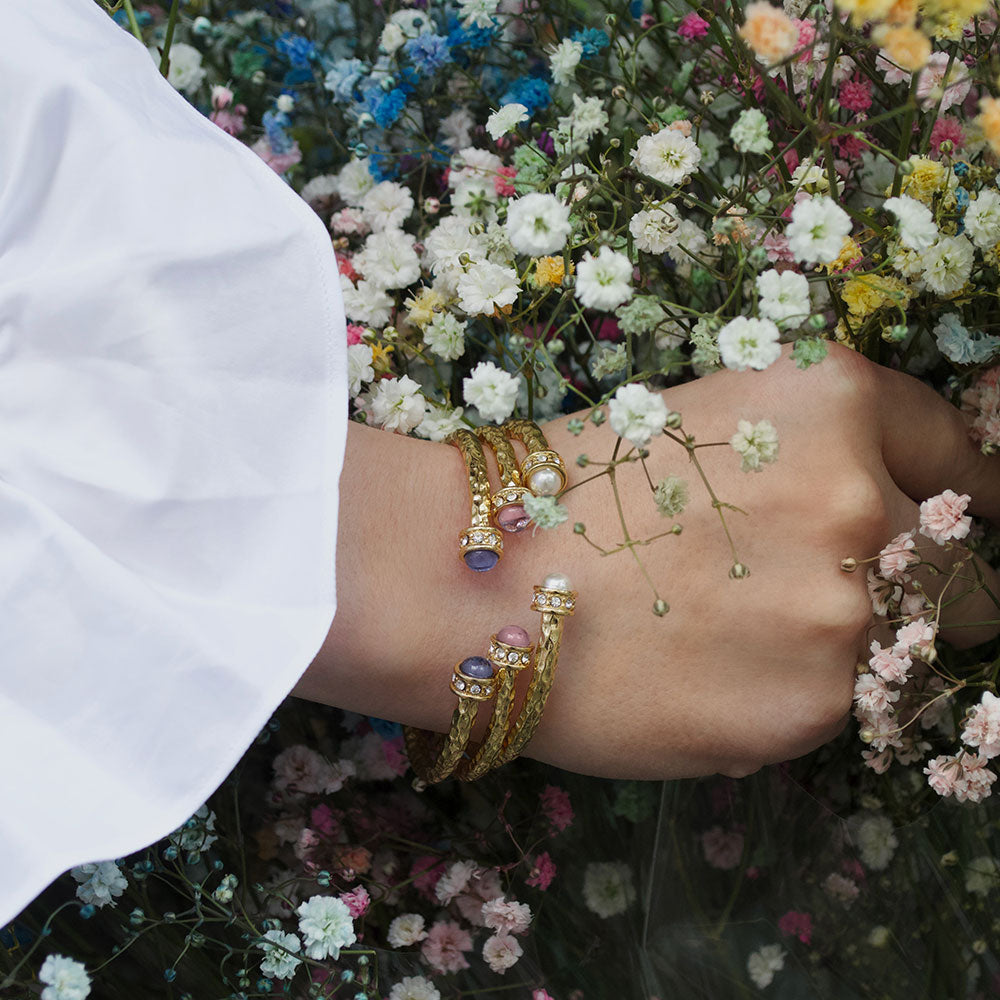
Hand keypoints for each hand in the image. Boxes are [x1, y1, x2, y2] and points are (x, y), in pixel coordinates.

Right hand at [295, 344, 999, 779]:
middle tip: (825, 599)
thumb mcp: (702, 426)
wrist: (479, 578)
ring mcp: (847, 610)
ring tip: (743, 642)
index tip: (973, 521)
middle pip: (962, 570)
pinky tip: (712, 679)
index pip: (961, 454)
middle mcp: (862, 499)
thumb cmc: (568, 489)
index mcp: (835, 401)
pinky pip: (840, 705)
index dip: (969, 493)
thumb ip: (809, 456)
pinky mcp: (812, 707)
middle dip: (919, 587)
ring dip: (850, 649)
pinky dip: (795, 698)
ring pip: (908, 650)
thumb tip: (878, 512)